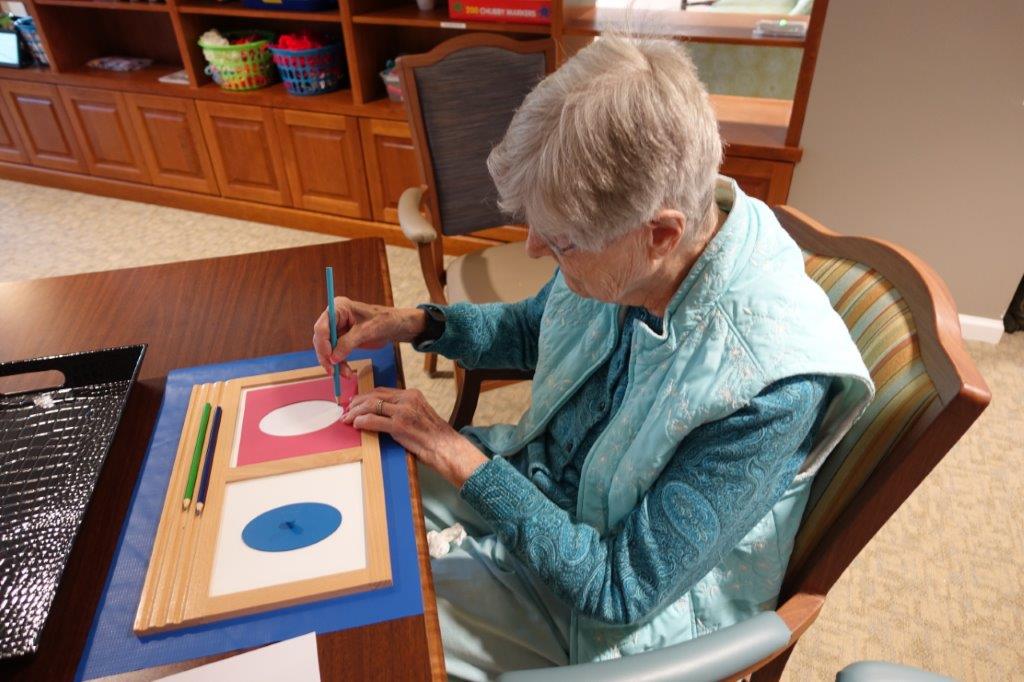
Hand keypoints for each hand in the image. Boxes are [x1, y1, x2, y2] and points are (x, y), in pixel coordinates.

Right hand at [313, 299, 425, 377]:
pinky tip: (346, 372)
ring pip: (327, 349)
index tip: (329, 358)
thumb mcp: (368, 331)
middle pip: (321, 339)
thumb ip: (349, 343)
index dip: (323, 344)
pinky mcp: (342, 339)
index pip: (322, 326)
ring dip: (333, 363)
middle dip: (326, 356)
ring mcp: (338, 329)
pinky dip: (339, 363)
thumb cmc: (385, 321)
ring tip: (345, 374)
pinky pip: (335, 353)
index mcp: (338, 308)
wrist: (397, 326)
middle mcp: (334, 317)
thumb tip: (333, 358)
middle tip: (332, 371)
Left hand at [344, 387, 487, 487]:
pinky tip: (356, 425)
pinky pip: (374, 420)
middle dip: (357, 403)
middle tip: (347, 410)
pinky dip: (362, 422)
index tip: (356, 402)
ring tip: (347, 418)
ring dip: (356, 413)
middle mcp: (407, 399)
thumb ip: (402, 410)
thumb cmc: (433, 436)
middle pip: (374, 396)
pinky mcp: (399, 425)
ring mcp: (403, 411)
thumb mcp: (419, 415)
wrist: (446, 448)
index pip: (382, 391)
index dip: (366, 396)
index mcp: (412, 394)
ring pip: (371, 406)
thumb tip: (382, 413)